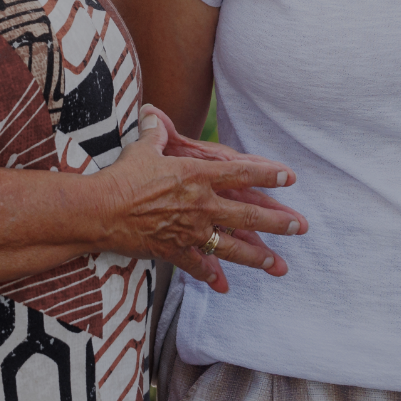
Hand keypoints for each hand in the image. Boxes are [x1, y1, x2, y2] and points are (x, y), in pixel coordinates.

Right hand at [93, 104, 307, 292]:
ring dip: (258, 256)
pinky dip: (211, 276)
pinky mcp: (174, 251)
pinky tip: (224, 287)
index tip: (290, 177)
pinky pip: (198, 266)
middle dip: (278, 221)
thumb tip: (154, 114)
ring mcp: (190, 231)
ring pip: (232, 247)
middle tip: (301, 226)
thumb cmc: (122, 175)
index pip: (242, 173)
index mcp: (198, 175)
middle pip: (248, 214)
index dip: (268, 174)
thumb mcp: (143, 148)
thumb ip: (156, 133)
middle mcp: (201, 204)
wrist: (100, 211)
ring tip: (279, 265)